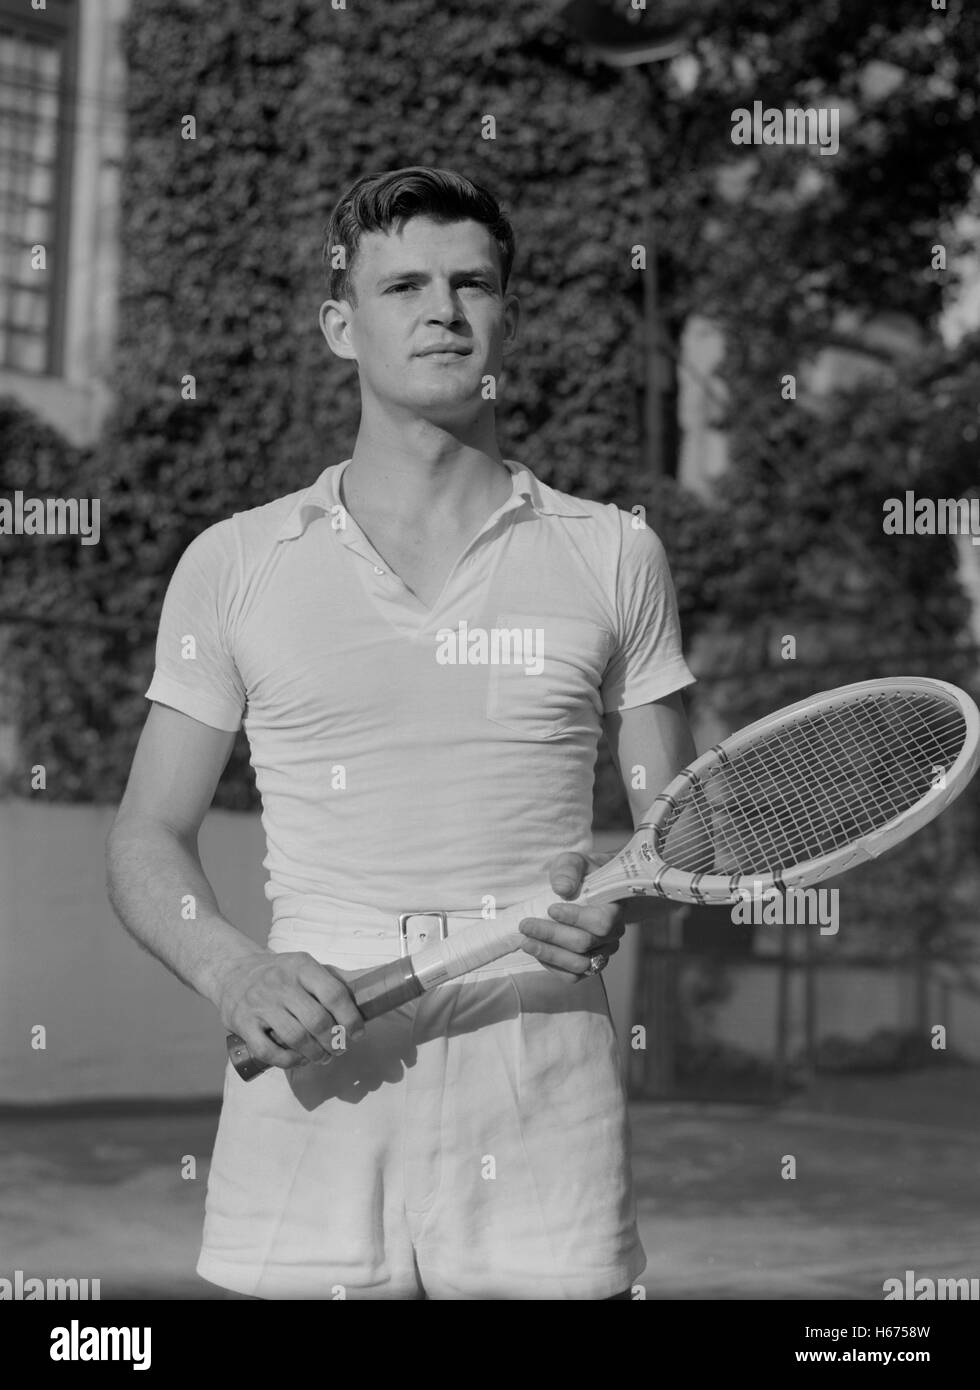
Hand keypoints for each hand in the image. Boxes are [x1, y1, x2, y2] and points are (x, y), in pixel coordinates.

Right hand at [214, 949, 365, 1071]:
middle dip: (335, 1041)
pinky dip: (289, 1061)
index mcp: (302, 967)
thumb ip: (335, 980)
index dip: (351, 1018)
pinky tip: (299, 1060)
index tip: (358, 1033)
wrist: (232, 971)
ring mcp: (260, 1004)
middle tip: (340, 1049)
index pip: (334, 993)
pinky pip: (268, 1051)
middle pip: (317, 1021)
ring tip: (323, 1057)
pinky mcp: (242, 1023)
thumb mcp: (305, 966)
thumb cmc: (279, 973)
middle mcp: (281, 983)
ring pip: (296, 1038)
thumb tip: (375, 986)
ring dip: (315, 1054)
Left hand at [518, 851, 625, 979]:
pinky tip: (536, 951)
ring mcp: (602, 953)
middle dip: (551, 935)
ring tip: (525, 942)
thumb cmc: (581, 875)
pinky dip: (552, 966)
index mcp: (614, 908)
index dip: (575, 918)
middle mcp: (612, 935)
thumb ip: (569, 870)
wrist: (588, 890)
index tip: (550, 909)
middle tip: (525, 925)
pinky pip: (573, 976)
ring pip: (579, 964)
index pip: (601, 922)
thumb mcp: (574, 862)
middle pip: (584, 944)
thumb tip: (562, 888)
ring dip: (548, 954)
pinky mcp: (589, 966)